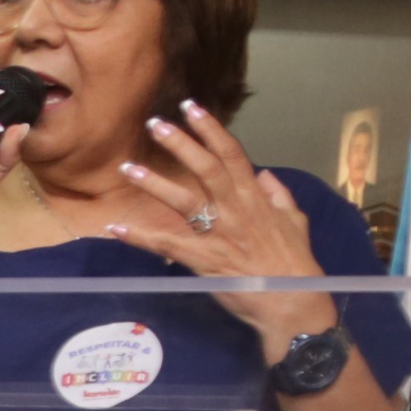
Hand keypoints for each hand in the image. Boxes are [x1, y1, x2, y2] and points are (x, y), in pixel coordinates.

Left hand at [102, 100, 334, 347]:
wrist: (293, 303)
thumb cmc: (295, 264)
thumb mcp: (295, 222)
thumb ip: (279, 195)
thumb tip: (265, 174)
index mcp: (255, 198)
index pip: (231, 154)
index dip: (211, 129)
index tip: (191, 108)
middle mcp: (236, 210)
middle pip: (205, 168)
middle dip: (180, 143)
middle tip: (154, 124)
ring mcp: (219, 234)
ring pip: (184, 200)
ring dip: (155, 183)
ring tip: (128, 168)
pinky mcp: (204, 261)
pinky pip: (167, 245)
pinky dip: (140, 237)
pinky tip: (115, 228)